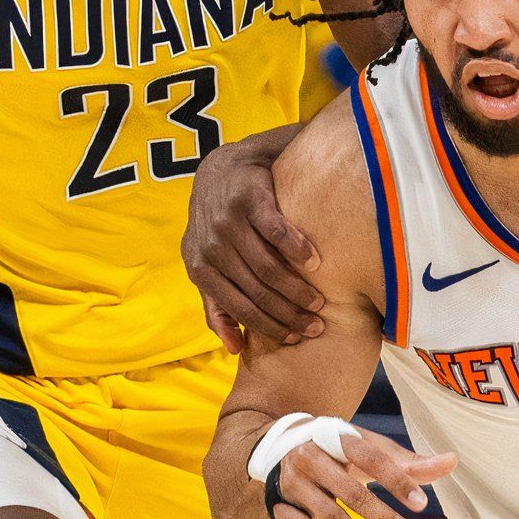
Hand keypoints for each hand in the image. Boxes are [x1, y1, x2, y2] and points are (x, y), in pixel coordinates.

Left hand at [183, 139, 323, 352]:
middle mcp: (210, 247)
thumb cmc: (219, 227)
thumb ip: (217, 306)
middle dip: (289, 313)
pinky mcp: (247, 200)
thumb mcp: (207, 266)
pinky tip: (315, 261)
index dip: (269, 327)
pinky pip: (276, 232)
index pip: (238, 308)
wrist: (222, 170)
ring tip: (319, 300)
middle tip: (316, 324)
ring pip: (268, 268)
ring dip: (297, 288)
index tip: (296, 337)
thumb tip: (233, 348)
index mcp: (199, 268)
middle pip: (256, 291)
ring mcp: (227, 223)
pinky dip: (297, 249)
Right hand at [266, 425, 454, 518]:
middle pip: (351, 492)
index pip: (371, 457)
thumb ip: (407, 461)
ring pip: (329, 515)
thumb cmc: (337, 450)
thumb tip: (452, 461)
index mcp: (338, 437)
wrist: (278, 449)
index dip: (397, 480)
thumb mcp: (367, 449)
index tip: (422, 504)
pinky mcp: (282, 506)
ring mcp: (294, 483)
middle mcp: (312, 457)